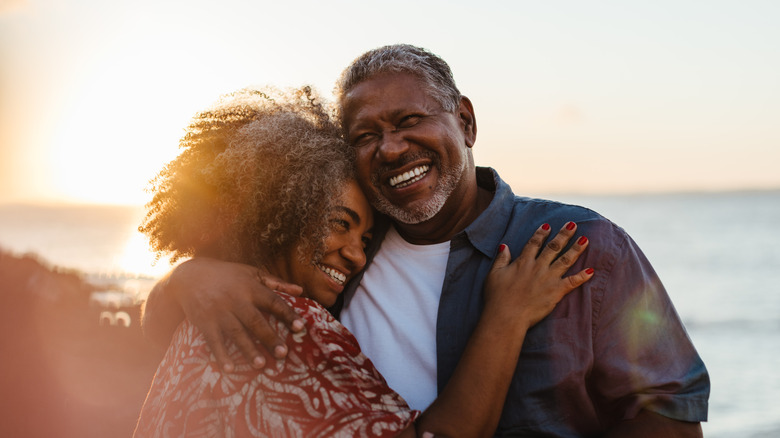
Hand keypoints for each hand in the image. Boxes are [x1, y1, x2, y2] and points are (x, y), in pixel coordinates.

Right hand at [167, 257, 304, 371]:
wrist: (190, 276)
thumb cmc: (228, 275)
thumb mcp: (252, 273)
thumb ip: (276, 282)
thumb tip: (301, 290)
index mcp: (250, 288)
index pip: (273, 301)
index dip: (287, 314)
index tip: (300, 327)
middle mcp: (236, 300)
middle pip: (255, 321)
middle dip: (269, 337)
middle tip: (284, 353)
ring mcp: (219, 312)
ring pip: (236, 333)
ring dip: (248, 350)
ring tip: (261, 365)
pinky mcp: (204, 322)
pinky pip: (213, 341)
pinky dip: (221, 355)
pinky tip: (230, 368)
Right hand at [484, 222, 592, 331]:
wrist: (507, 316)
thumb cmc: (497, 297)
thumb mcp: (494, 274)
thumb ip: (501, 259)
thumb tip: (504, 246)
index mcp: (523, 262)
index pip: (534, 243)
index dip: (541, 233)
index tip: (548, 225)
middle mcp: (538, 267)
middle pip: (553, 247)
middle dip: (564, 235)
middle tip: (573, 225)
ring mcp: (549, 279)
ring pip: (566, 260)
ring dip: (576, 249)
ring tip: (585, 239)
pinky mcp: (556, 292)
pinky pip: (572, 282)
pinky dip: (582, 277)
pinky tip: (591, 271)